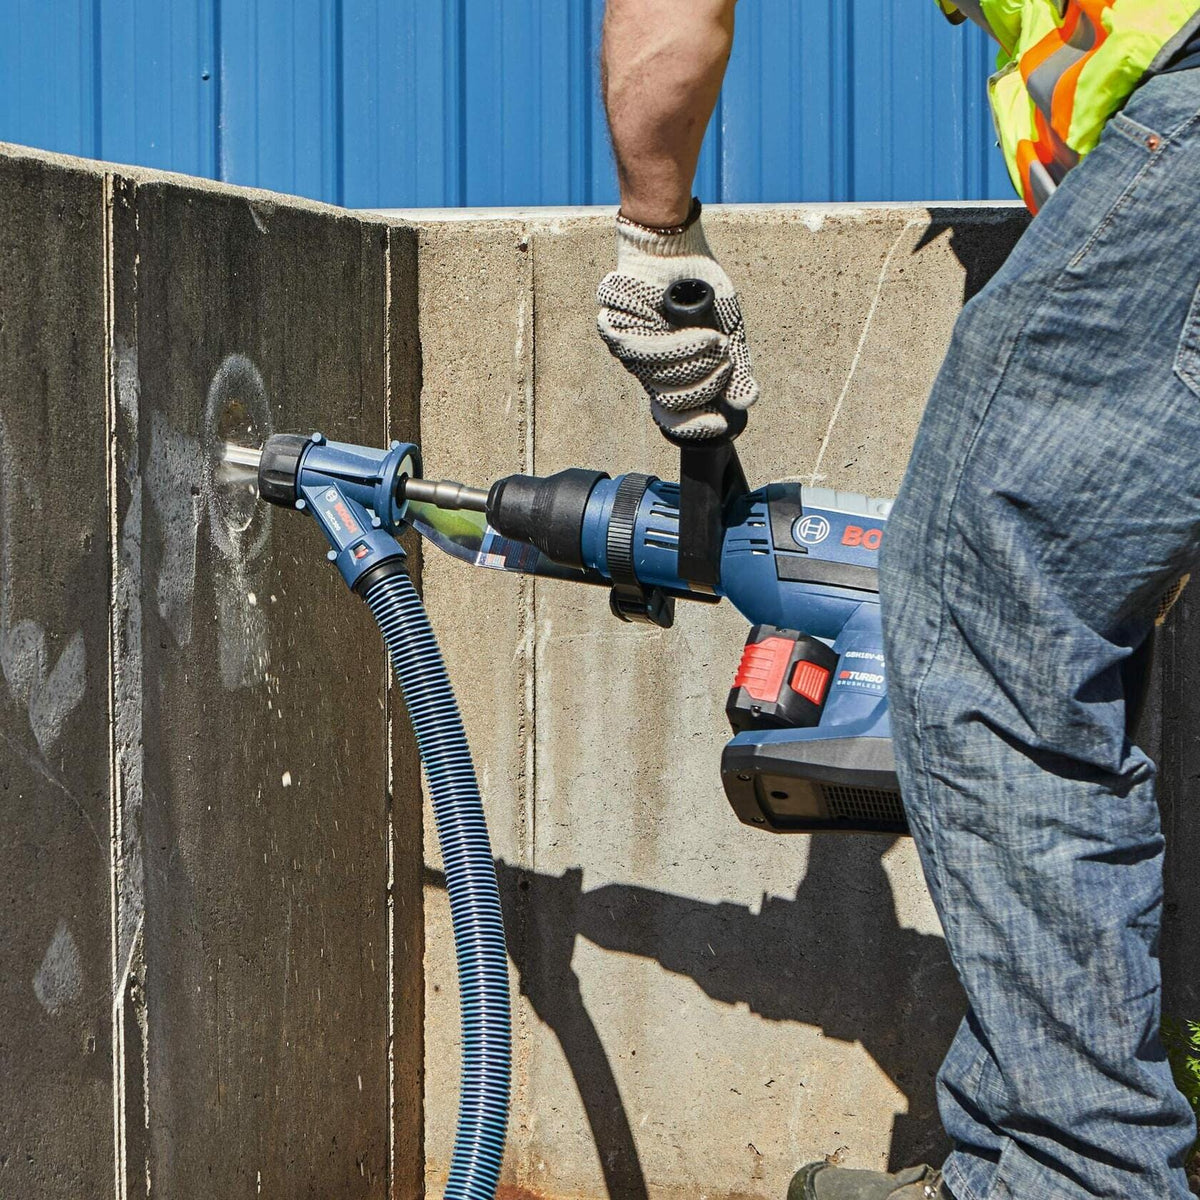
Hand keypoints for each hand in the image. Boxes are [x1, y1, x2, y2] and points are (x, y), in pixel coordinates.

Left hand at [596, 200, 758, 440]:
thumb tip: (747, 401)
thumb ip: (736, 367)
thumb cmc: (698, 288)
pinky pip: (641, 352)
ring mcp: (627, 349)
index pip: (672, 414)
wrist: (676, 245)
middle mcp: (645, 366)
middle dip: (704, 386)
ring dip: (694, 363)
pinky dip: (675, 346)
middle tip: (724, 363)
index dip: (694, 425)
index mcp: (668, 372)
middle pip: (670, 399)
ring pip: (658, 378)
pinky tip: (699, 334)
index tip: (719, 425)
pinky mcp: (613, 327)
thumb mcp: (728, 330)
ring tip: (715, 342)